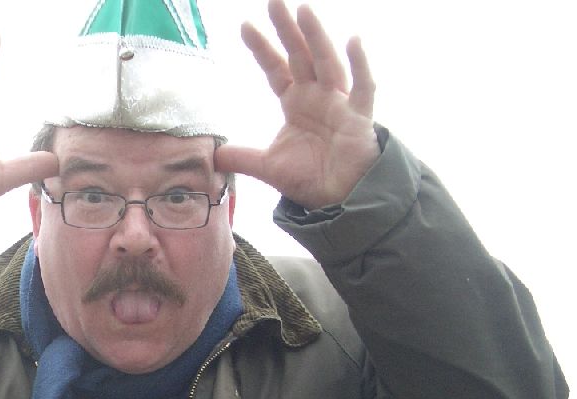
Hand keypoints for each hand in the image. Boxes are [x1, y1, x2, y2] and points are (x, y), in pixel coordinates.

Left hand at [215, 1, 379, 210]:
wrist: (340, 200)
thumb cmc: (311, 178)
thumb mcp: (268, 168)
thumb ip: (243, 158)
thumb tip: (213, 156)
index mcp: (296, 103)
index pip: (276, 69)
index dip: (262, 49)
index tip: (244, 26)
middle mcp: (317, 96)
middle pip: (300, 56)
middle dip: (287, 30)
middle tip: (274, 2)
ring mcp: (340, 103)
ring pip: (328, 63)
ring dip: (316, 37)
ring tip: (304, 11)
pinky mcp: (360, 118)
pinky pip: (363, 88)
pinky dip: (360, 65)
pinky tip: (353, 41)